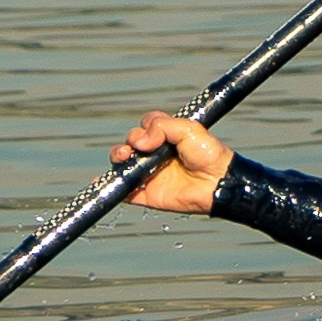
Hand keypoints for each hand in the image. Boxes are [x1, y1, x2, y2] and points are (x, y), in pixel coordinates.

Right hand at [112, 113, 233, 214]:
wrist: (218, 182)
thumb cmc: (209, 154)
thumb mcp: (188, 128)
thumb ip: (162, 126)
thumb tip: (138, 141)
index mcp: (167, 138)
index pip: (144, 127)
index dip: (143, 128)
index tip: (151, 135)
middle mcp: (156, 155)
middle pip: (130, 144)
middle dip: (127, 143)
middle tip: (136, 147)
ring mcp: (151, 174)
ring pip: (124, 165)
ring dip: (117, 158)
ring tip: (124, 157)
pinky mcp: (148, 194)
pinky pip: (125, 192)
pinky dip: (111, 187)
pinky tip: (103, 181)